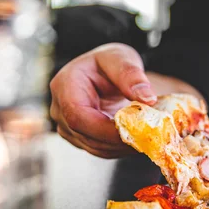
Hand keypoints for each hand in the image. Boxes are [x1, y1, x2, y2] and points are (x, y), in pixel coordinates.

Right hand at [49, 43, 156, 157]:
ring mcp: (67, 127)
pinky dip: (121, 147)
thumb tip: (148, 98)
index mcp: (64, 85)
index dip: (106, 129)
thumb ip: (132, 75)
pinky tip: (138, 139)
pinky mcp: (80, 138)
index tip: (135, 131)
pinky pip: (101, 150)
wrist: (107, 73)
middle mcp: (60, 109)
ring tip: (147, 136)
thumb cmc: (111, 61)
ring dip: (122, 146)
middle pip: (87, 136)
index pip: (78, 116)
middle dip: (119, 140)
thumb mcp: (122, 58)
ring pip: (96, 147)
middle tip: (149, 137)